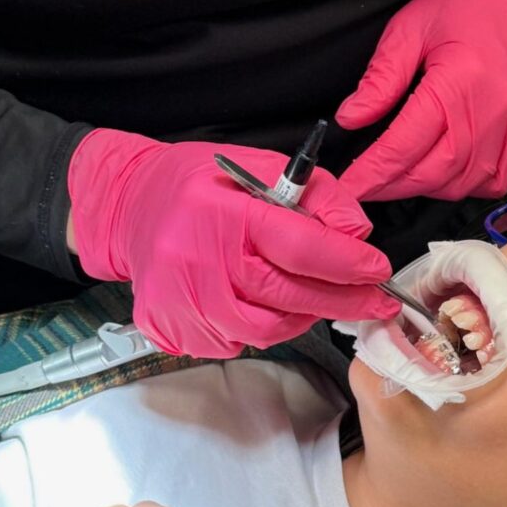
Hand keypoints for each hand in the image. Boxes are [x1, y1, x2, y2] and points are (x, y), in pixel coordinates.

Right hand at [68, 129, 399, 357]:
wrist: (128, 207)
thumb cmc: (197, 183)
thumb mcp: (259, 165)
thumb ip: (316, 195)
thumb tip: (358, 235)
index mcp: (222, 210)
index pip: (297, 246)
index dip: (346, 264)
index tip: (378, 271)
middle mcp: (197, 259)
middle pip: (288, 295)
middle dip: (343, 301)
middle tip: (376, 302)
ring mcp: (180, 300)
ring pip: (266, 328)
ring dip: (304, 316)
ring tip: (319, 298)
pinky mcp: (170, 327)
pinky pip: (237, 341)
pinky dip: (265, 327)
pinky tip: (267, 303)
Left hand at [336, 0, 506, 200]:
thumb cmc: (468, 5)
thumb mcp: (409, 29)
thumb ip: (380, 79)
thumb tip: (351, 117)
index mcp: (457, 83)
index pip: (404, 145)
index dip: (372, 173)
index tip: (349, 188)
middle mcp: (489, 112)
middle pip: (433, 173)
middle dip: (393, 187)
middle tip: (366, 186)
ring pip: (463, 185)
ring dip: (425, 189)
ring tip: (399, 180)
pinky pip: (495, 183)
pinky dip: (466, 188)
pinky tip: (445, 176)